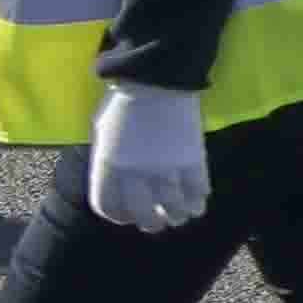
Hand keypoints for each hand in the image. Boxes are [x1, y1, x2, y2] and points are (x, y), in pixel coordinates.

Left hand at [83, 82, 211, 232]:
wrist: (157, 79)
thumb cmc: (124, 104)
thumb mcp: (103, 134)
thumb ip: (109, 160)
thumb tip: (118, 180)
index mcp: (107, 167)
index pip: (108, 207)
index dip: (120, 216)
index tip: (129, 215)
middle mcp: (134, 173)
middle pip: (143, 215)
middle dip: (151, 223)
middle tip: (158, 221)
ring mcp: (164, 167)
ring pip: (174, 207)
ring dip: (179, 215)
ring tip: (182, 214)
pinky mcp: (191, 158)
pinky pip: (197, 189)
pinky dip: (199, 198)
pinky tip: (199, 199)